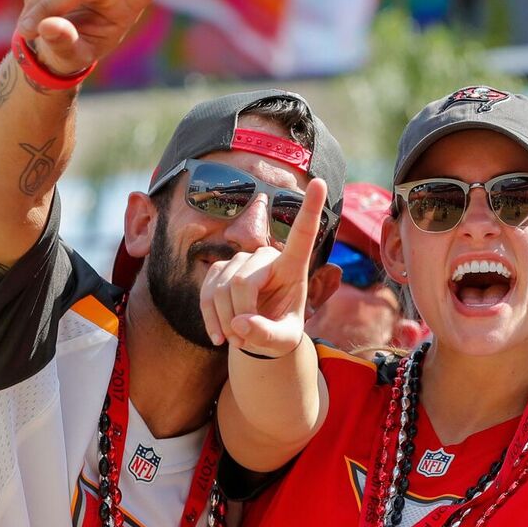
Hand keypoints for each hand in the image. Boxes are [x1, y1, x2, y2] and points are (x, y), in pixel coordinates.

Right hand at [17, 0, 197, 75]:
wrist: (55, 36)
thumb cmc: (71, 51)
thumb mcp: (69, 58)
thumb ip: (64, 44)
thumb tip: (50, 26)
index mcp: (129, 5)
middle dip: (48, 6)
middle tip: (28, 31)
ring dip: (38, 0)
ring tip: (36, 22)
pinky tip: (39, 2)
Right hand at [198, 177, 329, 354]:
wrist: (257, 336)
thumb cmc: (279, 333)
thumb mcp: (282, 342)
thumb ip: (266, 335)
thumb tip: (239, 324)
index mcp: (293, 268)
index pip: (302, 235)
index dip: (310, 210)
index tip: (320, 183)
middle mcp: (266, 258)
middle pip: (243, 283)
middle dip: (239, 316)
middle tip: (245, 340)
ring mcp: (240, 261)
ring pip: (222, 289)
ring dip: (225, 322)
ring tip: (238, 338)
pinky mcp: (219, 270)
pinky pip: (207, 294)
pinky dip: (210, 319)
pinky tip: (219, 336)